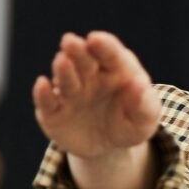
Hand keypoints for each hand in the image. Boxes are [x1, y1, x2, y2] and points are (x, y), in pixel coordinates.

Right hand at [33, 31, 161, 159]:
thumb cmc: (132, 124)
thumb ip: (144, 104)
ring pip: (65, 77)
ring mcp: (70, 93)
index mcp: (116, 70)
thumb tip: (139, 84)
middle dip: (77, 50)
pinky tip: (43, 84)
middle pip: (83, 59)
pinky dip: (43, 94)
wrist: (110, 148)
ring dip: (62, 69)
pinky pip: (47, 102)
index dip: (104, 46)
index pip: (111, 54)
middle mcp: (90, 76)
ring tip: (62, 60)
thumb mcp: (145, 119)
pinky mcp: (53, 112)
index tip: (97, 40)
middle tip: (70, 41)